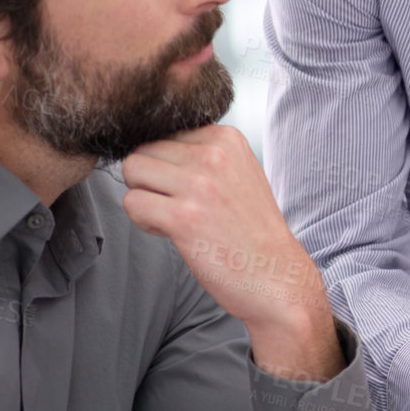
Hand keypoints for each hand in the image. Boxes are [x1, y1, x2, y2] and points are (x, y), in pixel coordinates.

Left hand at [121, 125, 339, 379]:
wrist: (277, 276)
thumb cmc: (252, 231)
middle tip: (179, 207)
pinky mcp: (184, 217)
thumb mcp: (238, 174)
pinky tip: (173, 234)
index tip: (193, 191)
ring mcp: (199, 184)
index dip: (168, 165)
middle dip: (151, 180)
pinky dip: (143, 221)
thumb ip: (201, 153)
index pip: (164, 133)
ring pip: (132, 171)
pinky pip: (132, 202)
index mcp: (227, 138)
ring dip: (144, 198)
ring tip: (175, 219)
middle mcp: (214, 154)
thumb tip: (146, 146)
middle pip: (143, 150)